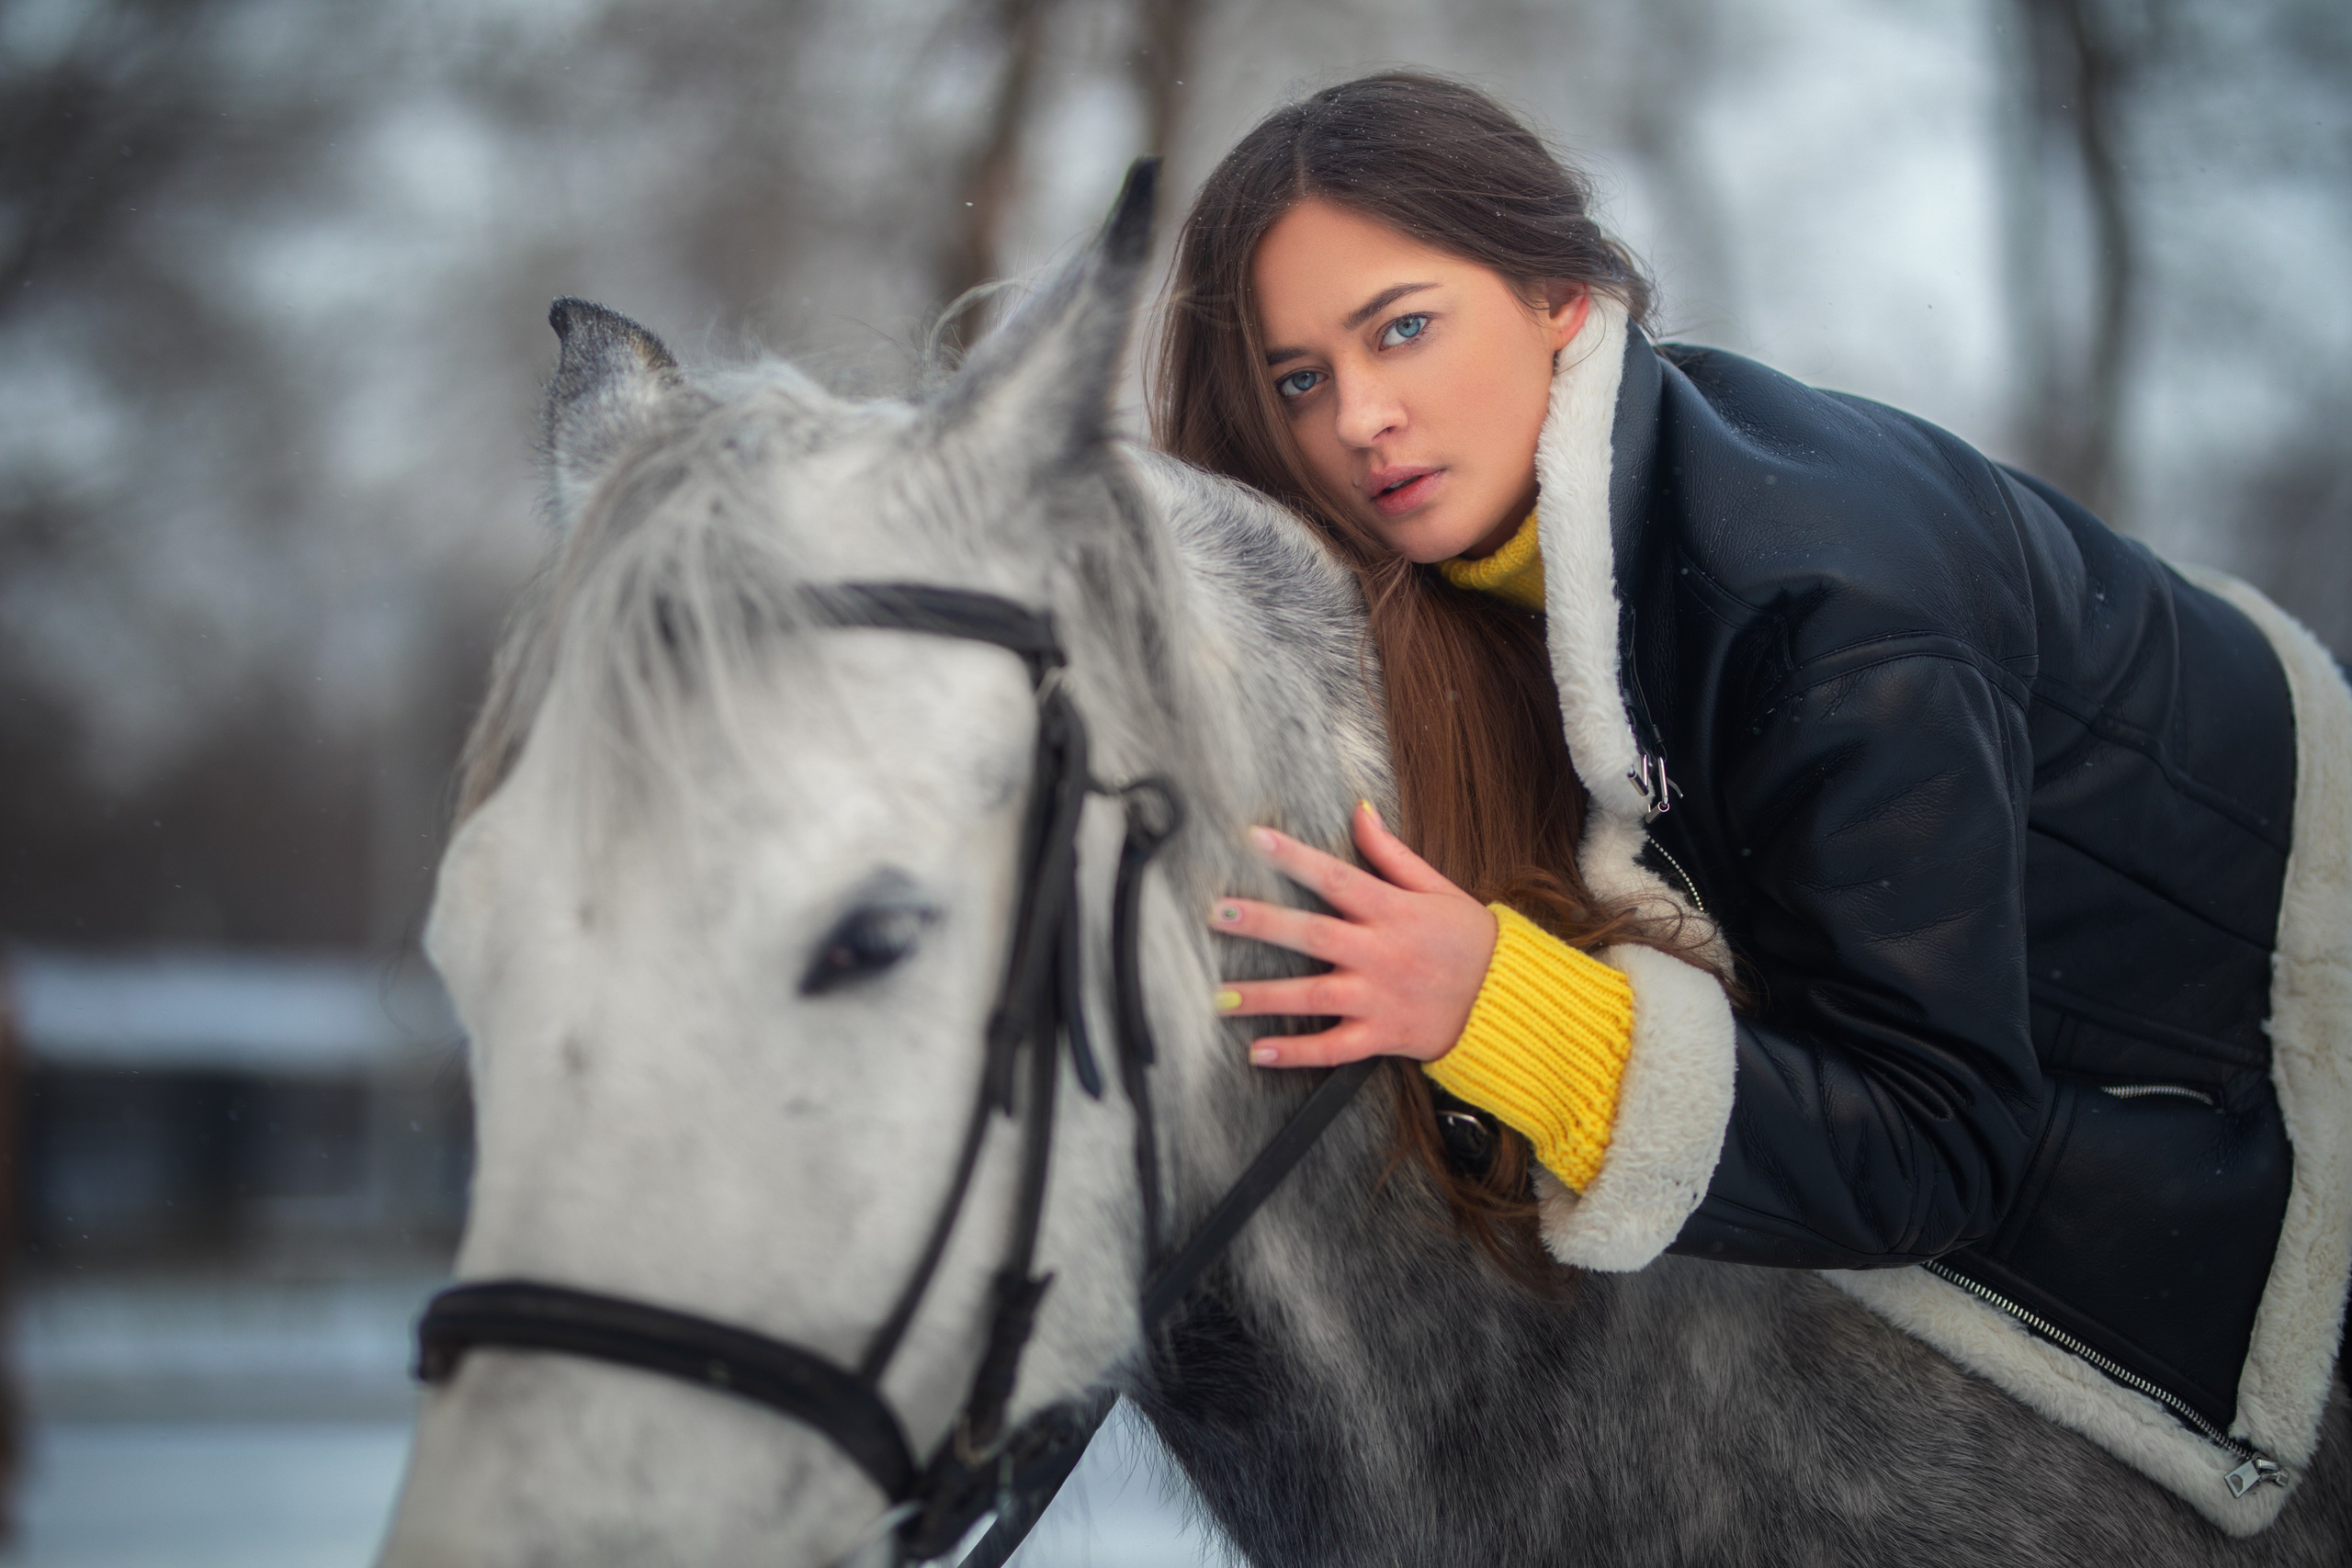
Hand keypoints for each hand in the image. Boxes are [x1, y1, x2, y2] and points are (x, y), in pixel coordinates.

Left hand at [1210, 801, 1496, 1067]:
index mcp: (1393, 911)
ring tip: (1219, 997)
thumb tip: (1359, 811)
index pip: (1336, 877)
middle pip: (1314, 935)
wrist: (1507, 999)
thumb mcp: (1438, 887)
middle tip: (1218, 915)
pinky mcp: (1383, 1036)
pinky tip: (1257, 1052)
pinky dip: (1296, 1053)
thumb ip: (1392, 853)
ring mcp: (1379, 998)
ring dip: (1264, 997)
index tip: (1253, 839)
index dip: (1294, 857)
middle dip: (1264, 924)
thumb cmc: (1470, 939)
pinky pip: (1333, 1048)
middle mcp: (1381, 953)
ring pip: (1314, 996)